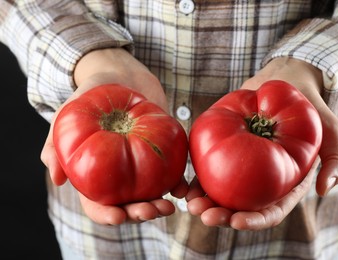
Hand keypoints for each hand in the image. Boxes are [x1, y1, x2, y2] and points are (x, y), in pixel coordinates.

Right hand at [41, 48, 188, 224]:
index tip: (117, 217)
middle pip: (128, 205)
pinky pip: (171, 173)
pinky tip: (182, 188)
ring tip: (169, 206)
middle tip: (152, 211)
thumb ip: (55, 144)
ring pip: (151, 196)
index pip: (97, 204)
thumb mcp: (68, 116)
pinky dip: (177, 184)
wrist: (120, 76)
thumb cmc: (89, 96)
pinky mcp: (161, 154)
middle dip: (139, 213)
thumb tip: (56, 178)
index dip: (106, 215)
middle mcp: (119, 176)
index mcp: (94, 175)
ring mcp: (142, 166)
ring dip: (160, 206)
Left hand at [186, 57, 337, 229]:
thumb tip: (324, 189)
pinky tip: (185, 184)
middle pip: (241, 207)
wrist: (285, 82)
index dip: (255, 220)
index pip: (271, 210)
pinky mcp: (226, 150)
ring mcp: (242, 167)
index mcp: (285, 185)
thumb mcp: (331, 130)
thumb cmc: (310, 107)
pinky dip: (197, 179)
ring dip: (205, 202)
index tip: (237, 221)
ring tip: (190, 203)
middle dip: (223, 216)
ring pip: (221, 192)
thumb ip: (335, 157)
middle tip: (205, 215)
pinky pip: (209, 168)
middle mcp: (262, 181)